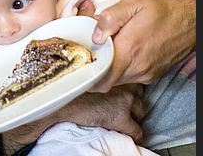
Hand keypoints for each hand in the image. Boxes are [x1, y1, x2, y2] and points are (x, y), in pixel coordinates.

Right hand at [1, 84, 143, 154]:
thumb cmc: (66, 85)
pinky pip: (137, 131)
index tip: (121, 87)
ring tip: (122, 116)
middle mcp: (123, 83)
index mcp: (114, 69)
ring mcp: (125, 101)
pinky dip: (132, 134)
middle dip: (132, 98)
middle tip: (121, 102)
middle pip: (139, 92)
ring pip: (141, 110)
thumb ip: (94, 71)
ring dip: (133, 114)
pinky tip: (124, 133)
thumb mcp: (83, 72)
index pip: (131, 74)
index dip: (126, 83)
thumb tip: (92, 70)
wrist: (61, 102)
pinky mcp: (122, 119)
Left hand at [87, 0, 195, 88]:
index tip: (79, 58)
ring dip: (108, 65)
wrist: (193, 17)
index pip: (101, 78)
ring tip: (107, 43)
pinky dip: (121, 65)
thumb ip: (111, 18)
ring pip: (117, 78)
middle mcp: (139, 68)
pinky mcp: (153, 73)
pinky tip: (121, 47)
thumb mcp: (135, 2)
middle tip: (90, 45)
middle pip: (106, 79)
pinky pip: (129, 75)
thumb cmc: (165, 7)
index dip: (86, 72)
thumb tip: (95, 34)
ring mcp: (147, 73)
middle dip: (95, 65)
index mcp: (131, 50)